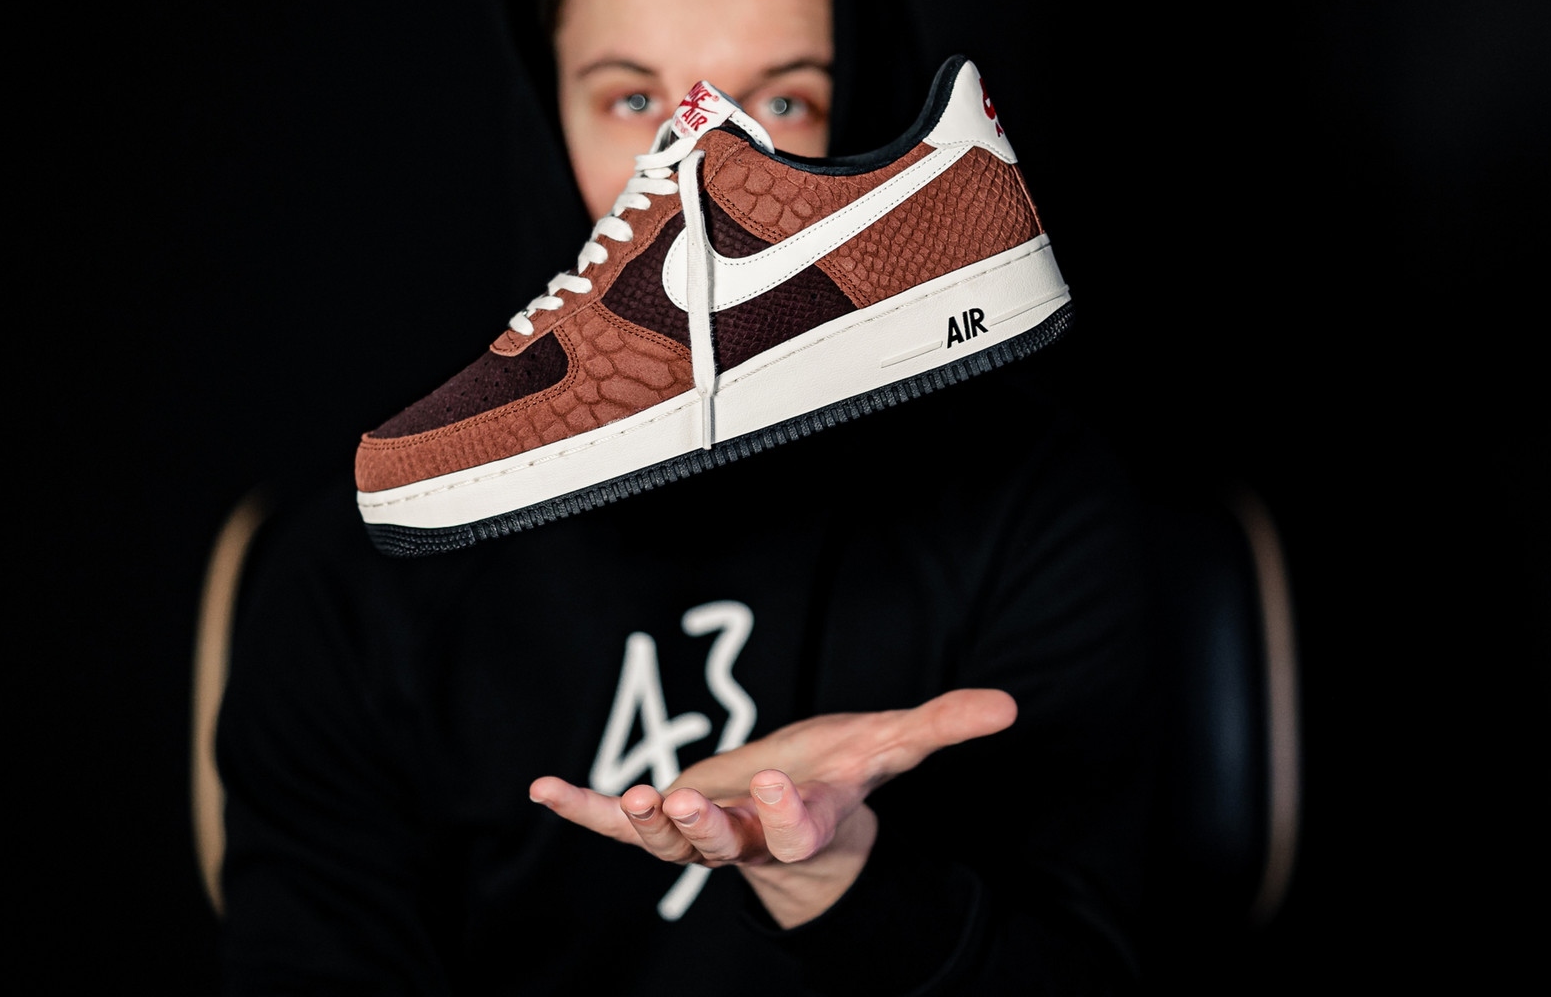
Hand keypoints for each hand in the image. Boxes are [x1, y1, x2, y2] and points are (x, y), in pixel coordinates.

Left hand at [530, 689, 1016, 926]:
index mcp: (806, 823)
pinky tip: (543, 789)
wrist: (795, 812)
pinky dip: (581, 809)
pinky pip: (615, 826)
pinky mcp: (663, 823)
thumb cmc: (841, 776)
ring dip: (645, 825)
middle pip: (725, 845)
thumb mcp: (891, 745)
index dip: (789, 810)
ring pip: (670, 842)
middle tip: (682, 803)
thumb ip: (942, 726)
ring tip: (627, 801)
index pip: (800, 827)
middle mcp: (750, 839)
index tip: (779, 782)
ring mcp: (702, 834)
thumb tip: (1007, 706)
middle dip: (704, 826)